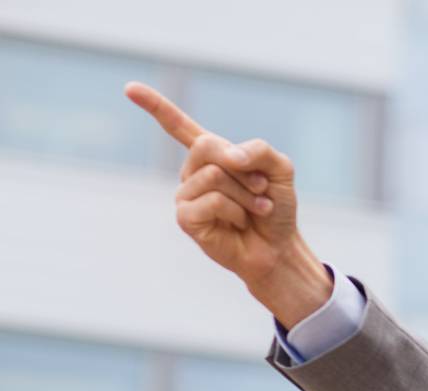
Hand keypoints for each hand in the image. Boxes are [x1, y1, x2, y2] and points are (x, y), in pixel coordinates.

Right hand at [124, 81, 331, 327]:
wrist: (279, 247)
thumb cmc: (276, 207)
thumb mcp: (280, 169)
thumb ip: (259, 149)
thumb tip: (228, 156)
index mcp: (211, 155)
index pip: (177, 126)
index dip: (154, 105)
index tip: (128, 88)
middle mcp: (193, 172)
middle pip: (206, 146)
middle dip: (243, 168)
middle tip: (261, 189)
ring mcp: (186, 195)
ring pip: (214, 175)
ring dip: (246, 194)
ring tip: (254, 209)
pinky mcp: (186, 218)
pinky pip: (212, 200)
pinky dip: (236, 211)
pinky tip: (239, 222)